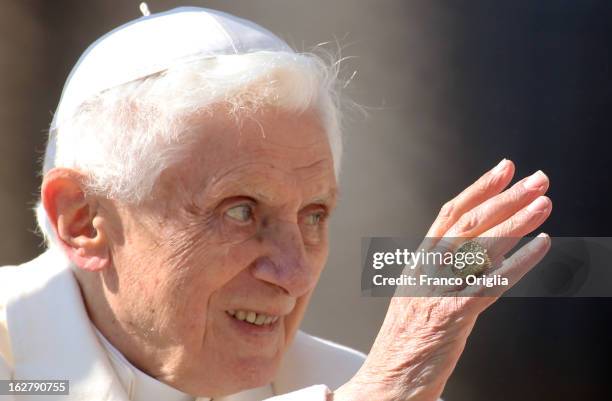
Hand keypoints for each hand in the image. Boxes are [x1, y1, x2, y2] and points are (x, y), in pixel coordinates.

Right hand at [333, 159, 551, 400]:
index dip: (479, 188)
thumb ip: (440, 269)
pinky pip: (491, 283)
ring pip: (481, 246)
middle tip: (537, 180)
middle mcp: (427, 269)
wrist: (388, 377)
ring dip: (517, 221)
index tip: (505, 169)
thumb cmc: (405, 339)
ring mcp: (438, 289)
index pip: (449, 213)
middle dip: (506, 196)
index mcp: (418, 261)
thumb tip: (476, 248)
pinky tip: (540, 246)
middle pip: (469, 222)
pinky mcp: (453, 314)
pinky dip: (519, 262)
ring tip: (543, 203)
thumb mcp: (416, 292)